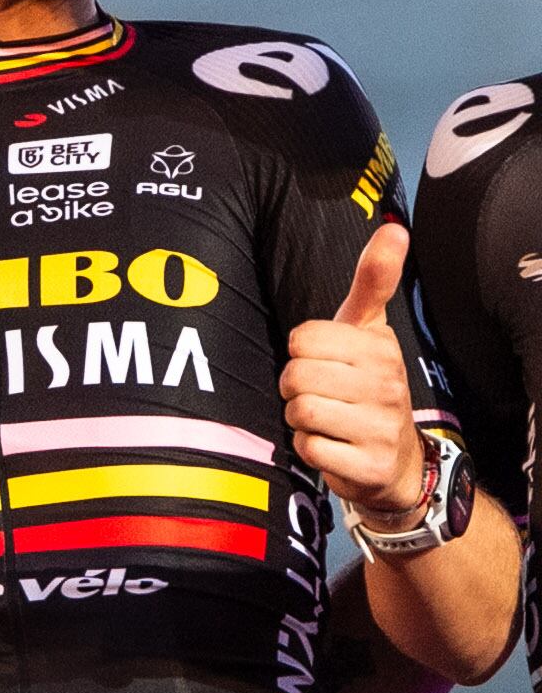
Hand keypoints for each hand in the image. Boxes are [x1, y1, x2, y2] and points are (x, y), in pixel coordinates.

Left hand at [284, 224, 435, 533]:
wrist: (396, 459)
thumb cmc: (368, 386)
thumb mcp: (369, 331)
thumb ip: (373, 282)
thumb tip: (392, 228)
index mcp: (379, 346)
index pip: (302, 338)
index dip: (300, 353)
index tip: (323, 362)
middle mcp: (386, 382)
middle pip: (295, 375)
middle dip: (295, 387)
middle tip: (320, 394)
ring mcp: (380, 424)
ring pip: (299, 411)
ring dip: (299, 419)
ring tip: (324, 419)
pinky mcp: (368, 463)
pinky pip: (307, 449)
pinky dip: (308, 449)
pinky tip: (330, 445)